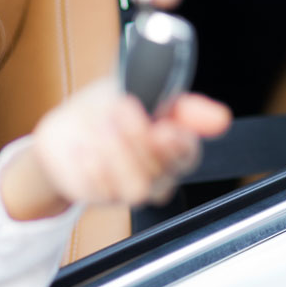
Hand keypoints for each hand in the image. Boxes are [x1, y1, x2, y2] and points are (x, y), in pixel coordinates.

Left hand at [0, 79, 231, 219]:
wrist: (65, 128)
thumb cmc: (108, 109)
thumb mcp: (140, 90)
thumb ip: (180, 105)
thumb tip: (220, 119)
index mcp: (172, 147)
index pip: (188, 155)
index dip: (179, 145)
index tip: (163, 127)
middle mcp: (155, 174)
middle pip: (161, 171)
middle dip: (138, 137)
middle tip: (120, 108)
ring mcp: (126, 189)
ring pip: (136, 189)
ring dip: (117, 155)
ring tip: (101, 127)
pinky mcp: (97, 196)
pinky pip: (99, 191)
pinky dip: (89, 164)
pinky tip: (81, 146)